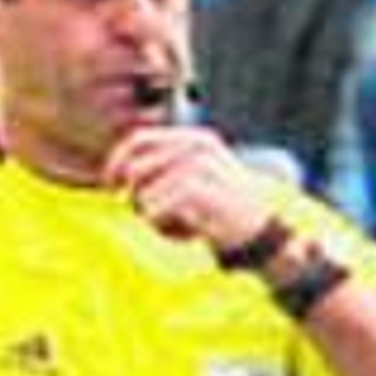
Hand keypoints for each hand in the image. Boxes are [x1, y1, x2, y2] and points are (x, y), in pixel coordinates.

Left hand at [104, 119, 279, 248]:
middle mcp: (197, 146)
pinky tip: (187, 235)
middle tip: (153, 219)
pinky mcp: (199, 190)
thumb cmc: (223, 214)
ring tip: (180, 230)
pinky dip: (163, 228)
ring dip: (153, 218)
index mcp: (195, 139)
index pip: (139, 139)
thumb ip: (165, 172)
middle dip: (135, 197)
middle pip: (136, 168)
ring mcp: (200, 166)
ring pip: (144, 192)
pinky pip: (156, 209)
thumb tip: (118, 180)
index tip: (112, 189)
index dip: (117, 163)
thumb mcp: (196, 182)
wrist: (263, 236)